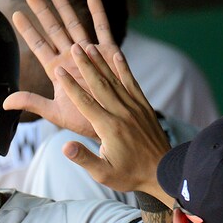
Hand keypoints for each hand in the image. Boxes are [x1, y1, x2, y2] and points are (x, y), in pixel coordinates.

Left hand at [2, 0, 119, 138]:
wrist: (111, 124)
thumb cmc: (83, 120)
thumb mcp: (54, 112)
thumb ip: (31, 102)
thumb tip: (4, 103)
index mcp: (57, 70)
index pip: (38, 45)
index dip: (28, 30)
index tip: (16, 14)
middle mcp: (71, 58)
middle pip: (54, 29)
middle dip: (43, 11)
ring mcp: (89, 53)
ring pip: (75, 24)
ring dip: (65, 7)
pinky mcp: (108, 53)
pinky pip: (103, 29)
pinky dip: (98, 13)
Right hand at [52, 44, 170, 197]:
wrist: (163, 172)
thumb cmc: (129, 175)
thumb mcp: (102, 173)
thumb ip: (84, 158)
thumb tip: (64, 146)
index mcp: (108, 128)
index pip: (85, 102)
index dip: (70, 86)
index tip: (59, 71)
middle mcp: (122, 113)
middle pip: (99, 85)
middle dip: (85, 65)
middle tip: (74, 48)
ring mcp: (135, 108)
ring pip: (115, 80)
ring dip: (101, 62)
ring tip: (90, 47)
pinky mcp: (144, 108)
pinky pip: (132, 84)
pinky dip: (124, 69)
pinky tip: (118, 55)